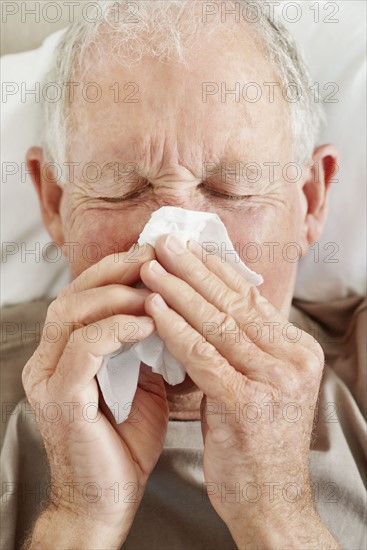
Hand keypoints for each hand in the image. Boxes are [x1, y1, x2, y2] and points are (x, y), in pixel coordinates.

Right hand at [22, 244, 168, 547]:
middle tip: (152, 256)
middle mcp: (48, 361)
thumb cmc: (126, 445)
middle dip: (114, 271)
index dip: (116, 271)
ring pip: (71, 314)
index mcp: (66, 355)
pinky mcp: (59, 398)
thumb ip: (146, 351)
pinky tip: (146, 323)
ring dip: (115, 295)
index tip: (154, 256)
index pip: (84, 297)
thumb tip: (169, 316)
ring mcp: (48, 379)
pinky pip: (84, 348)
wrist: (108, 501)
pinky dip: (114, 328)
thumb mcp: (142, 386)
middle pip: (72, 295)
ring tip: (152, 287)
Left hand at [140, 235, 338, 548]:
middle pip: (234, 303)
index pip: (251, 299)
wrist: (270, 503)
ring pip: (217, 323)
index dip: (215, 270)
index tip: (187, 248)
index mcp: (297, 351)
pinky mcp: (248, 403)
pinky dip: (175, 328)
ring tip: (151, 266)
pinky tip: (154, 307)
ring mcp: (274, 380)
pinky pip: (203, 355)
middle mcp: (293, 360)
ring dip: (178, 290)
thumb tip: (206, 306)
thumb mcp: (256, 385)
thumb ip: (241, 347)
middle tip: (164, 242)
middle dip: (194, 269)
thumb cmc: (255, 444)